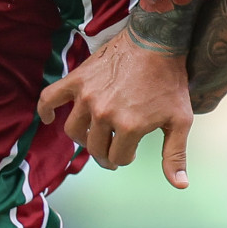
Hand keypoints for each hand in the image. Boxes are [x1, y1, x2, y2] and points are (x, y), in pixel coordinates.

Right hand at [36, 33, 192, 187]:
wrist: (156, 42)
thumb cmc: (170, 82)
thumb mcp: (180, 120)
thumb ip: (176, 154)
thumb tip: (179, 185)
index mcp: (129, 127)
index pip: (118, 158)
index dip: (126, 158)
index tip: (132, 153)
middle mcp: (104, 114)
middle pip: (95, 148)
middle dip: (105, 153)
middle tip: (113, 149)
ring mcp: (87, 96)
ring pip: (74, 131)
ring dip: (84, 138)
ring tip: (96, 135)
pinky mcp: (77, 80)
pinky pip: (50, 98)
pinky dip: (46, 110)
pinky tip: (49, 118)